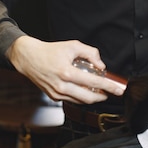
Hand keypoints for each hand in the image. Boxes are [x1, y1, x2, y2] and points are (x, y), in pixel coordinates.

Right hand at [6, 36, 125, 103]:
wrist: (29, 58)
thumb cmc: (50, 51)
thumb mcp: (73, 46)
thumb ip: (90, 53)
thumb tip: (101, 66)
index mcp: (67, 72)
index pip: (94, 82)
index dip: (109, 87)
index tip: (118, 89)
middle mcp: (61, 86)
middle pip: (89, 98)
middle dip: (103, 97)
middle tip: (111, 93)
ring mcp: (56, 94)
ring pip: (81, 101)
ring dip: (93, 98)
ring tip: (100, 91)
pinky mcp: (53, 97)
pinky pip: (72, 100)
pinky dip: (81, 97)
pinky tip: (86, 90)